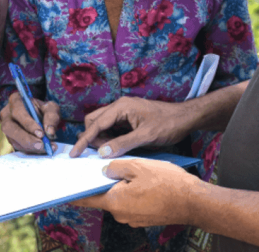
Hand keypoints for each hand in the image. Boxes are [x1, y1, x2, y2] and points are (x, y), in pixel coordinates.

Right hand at [0, 92, 59, 153]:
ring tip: (46, 148)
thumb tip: (50, 132)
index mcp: (15, 100)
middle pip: (10, 127)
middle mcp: (7, 114)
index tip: (41, 133)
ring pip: (13, 140)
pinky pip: (17, 147)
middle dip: (26, 138)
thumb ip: (52, 116)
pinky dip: (30, 150)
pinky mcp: (10, 139)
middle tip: (41, 145)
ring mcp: (7, 128)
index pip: (18, 112)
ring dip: (30, 146)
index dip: (28, 123)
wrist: (39, 115)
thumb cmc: (43, 109)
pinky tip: (42, 150)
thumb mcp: (51, 107)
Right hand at [70, 96, 192, 157]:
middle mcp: (119, 107)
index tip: (74, 152)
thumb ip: (123, 144)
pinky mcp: (128, 118)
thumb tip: (102, 152)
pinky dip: (110, 138)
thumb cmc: (168, 124)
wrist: (185, 118)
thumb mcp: (146, 136)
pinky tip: (117, 147)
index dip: (84, 139)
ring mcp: (123, 112)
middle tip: (102, 153)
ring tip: (113, 151)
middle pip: (94, 121)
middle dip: (92, 137)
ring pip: (102, 125)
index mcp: (121, 107)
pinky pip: (112, 128)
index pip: (95, 124)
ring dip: (102, 139)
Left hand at [74, 158, 198, 227]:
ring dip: (119, 185)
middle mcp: (121, 214)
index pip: (87, 199)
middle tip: (101, 165)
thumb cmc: (166, 182)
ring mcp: (134, 218)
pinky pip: (131, 202)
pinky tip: (141, 180)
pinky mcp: (145, 217)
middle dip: (102, 182)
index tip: (62, 191)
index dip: (74, 193)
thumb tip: (104, 170)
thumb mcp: (138, 166)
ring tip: (128, 169)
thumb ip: (116, 167)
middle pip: (104, 196)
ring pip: (119, 198)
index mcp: (115, 201)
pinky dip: (130, 191)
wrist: (194, 202)